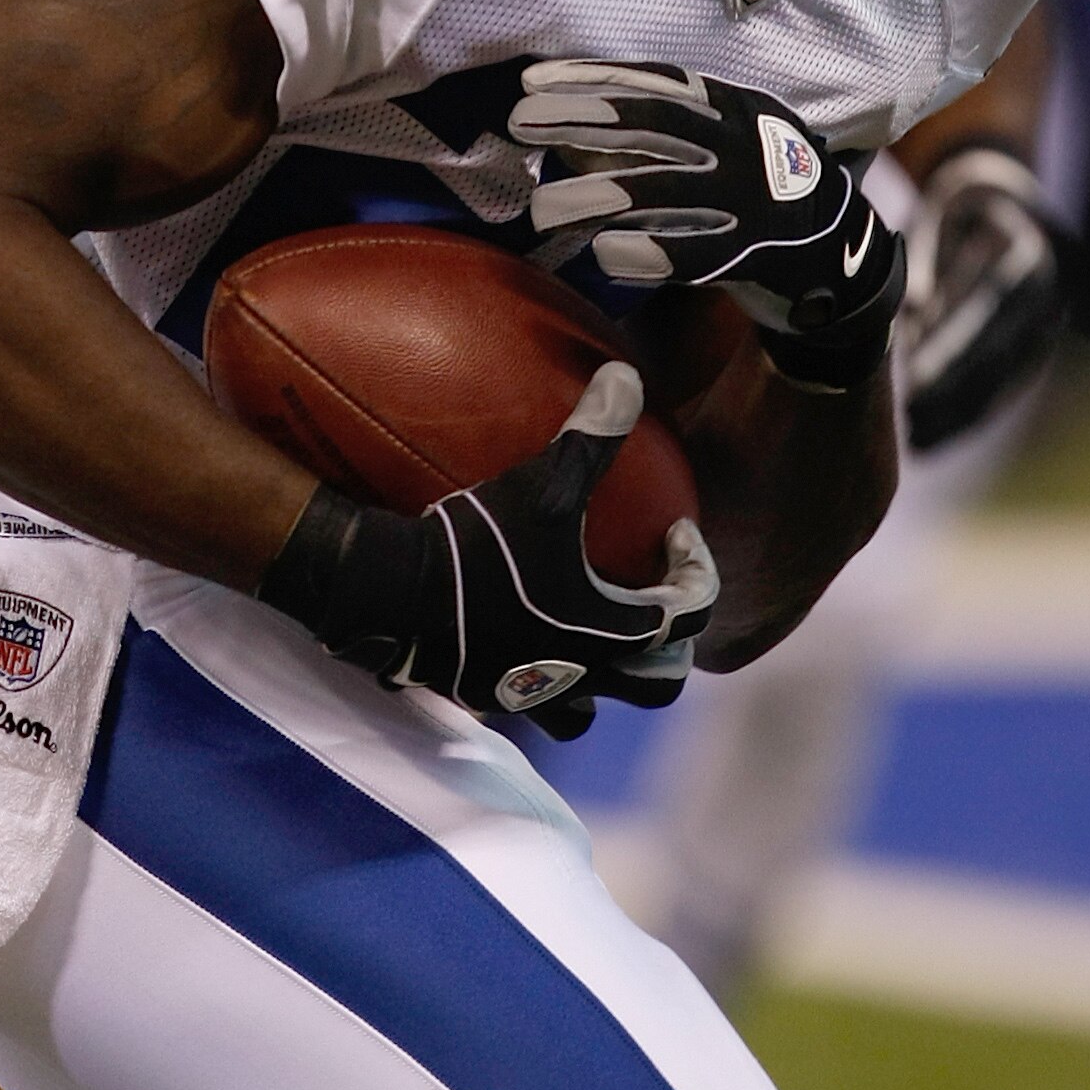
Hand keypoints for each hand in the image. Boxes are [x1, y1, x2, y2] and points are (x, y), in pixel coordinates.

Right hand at [258, 362, 718, 738]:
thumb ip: (591, 436)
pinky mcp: (486, 697)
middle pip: (657, 684)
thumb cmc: (479, 548)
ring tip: (587, 637)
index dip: (696, 570)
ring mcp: (533, 695)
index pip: (692, 613)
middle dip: (665, 647)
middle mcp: (583, 676)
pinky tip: (514, 637)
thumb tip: (628, 378)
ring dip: (602, 679)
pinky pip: (527, 701)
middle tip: (647, 601)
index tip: (673, 533)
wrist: (393, 598)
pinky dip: (536, 676)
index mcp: (613, 632)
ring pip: (590, 711)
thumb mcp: (542, 486)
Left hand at [506, 59, 903, 385]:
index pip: (654, 83)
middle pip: (651, 127)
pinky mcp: (755, 255)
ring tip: (540, 208)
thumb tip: (571, 129)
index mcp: (734, 109)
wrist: (839, 251)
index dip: (592, 78)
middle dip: (580, 119)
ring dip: (594, 197)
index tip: (533, 80)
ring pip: (662, 192)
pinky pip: (695, 254)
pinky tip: (603, 255)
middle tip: (519, 122)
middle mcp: (742, 146)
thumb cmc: (760, 188)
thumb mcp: (725, 141)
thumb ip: (661, 133)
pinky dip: (648, 253)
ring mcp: (751, 200)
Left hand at [900, 143, 1068, 452]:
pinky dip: (975, 410)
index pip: (987, 316)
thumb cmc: (966, 200)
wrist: (1010, 193)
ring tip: (921, 444)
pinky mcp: (1039, 342)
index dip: (953, 354)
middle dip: (956, 397)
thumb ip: (925, 253)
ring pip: (1007, 379)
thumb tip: (915, 307)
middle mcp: (1051, 294)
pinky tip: (941, 434)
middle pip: (1000, 356)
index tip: (914, 385)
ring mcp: (1050, 322)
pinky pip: (1008, 383)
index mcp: (1030, 256)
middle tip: (912, 430)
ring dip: (964, 414)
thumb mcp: (943, 207)